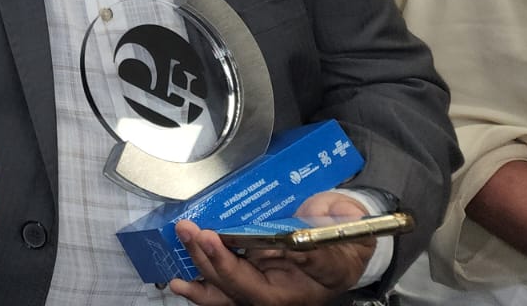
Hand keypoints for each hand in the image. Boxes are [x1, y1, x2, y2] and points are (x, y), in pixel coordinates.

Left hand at [170, 192, 374, 304]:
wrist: (347, 239)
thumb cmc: (345, 242)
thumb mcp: (340, 240)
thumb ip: (319, 243)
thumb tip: (297, 238)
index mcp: (293, 294)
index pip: (254, 287)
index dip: (228, 265)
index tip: (211, 238)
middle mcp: (271, 296)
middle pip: (230, 286)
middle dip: (206, 258)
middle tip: (190, 230)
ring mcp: (257, 287)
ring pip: (221, 288)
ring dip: (198, 265)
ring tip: (180, 243)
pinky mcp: (249, 273)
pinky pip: (220, 284)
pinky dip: (200, 280)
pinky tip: (179, 281)